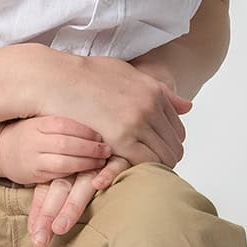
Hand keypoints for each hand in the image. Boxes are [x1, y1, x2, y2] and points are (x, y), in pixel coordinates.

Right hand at [0, 115, 113, 188]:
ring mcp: (33, 158)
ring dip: (86, 162)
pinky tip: (86, 170)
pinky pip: (58, 174)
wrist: (2, 150)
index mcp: (38, 123)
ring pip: (63, 162)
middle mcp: (34, 140)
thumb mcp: (41, 120)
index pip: (64, 124)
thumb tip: (96, 112)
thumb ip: (63, 121)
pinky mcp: (34, 174)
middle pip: (66, 143)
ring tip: (101, 161)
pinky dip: (74, 172)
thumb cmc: (30, 133)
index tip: (100, 135)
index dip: (85, 130)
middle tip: (107, 150)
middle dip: (90, 147)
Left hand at [29, 157, 131, 246]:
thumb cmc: (83, 155)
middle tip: (40, 240)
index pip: (46, 193)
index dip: (39, 213)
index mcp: (61, 172)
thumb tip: (34, 230)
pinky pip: (114, 166)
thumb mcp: (67, 173)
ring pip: (82, 184)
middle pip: (60, 191)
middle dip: (49, 215)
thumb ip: (51, 197)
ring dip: (71, 205)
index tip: (33, 236)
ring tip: (59, 228)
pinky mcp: (120, 158)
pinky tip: (98, 185)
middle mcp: (76, 168)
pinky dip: (106, 173)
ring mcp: (97, 163)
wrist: (109, 118)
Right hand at [41, 53, 191, 168]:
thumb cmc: (86, 76)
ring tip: (140, 172)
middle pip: (175, 144)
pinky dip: (142, 170)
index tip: (158, 151)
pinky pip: (145, 162)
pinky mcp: (120, 137)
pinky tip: (130, 171)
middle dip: (166, 157)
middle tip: (151, 167)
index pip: (177, 127)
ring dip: (156, 166)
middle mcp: (150, 105)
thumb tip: (188, 106)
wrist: (58, 78)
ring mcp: (137, 121)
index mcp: (153, 91)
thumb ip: (159, 91)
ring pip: (164, 156)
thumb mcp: (128, 74)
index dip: (170, 143)